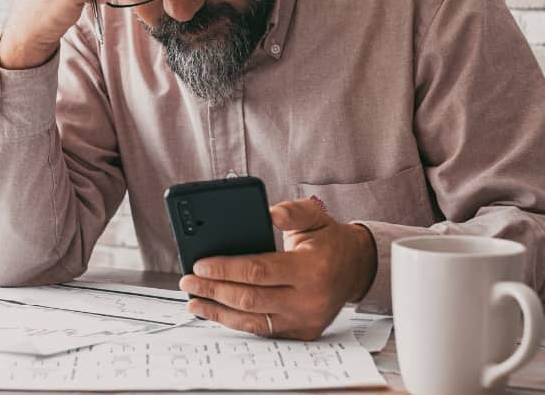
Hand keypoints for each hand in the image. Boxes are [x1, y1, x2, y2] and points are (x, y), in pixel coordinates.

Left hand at [178, 197, 377, 339]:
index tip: (199, 264)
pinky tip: (216, 312)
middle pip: (249, 298)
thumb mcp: (315, 216)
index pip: (258, 270)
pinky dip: (235, 321)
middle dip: (213, 290)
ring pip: (252, 321)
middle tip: (187, 281)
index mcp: (312, 268)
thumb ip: (291, 211)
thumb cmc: (329, 241)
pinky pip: (262, 330)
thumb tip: (268, 212)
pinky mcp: (301, 333)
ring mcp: (305, 320)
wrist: (357, 268)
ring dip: (218, 311)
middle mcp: (309, 299)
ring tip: (194, 300)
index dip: (225, 269)